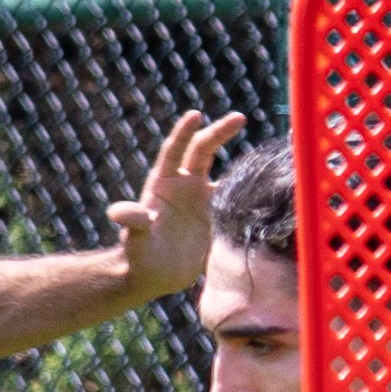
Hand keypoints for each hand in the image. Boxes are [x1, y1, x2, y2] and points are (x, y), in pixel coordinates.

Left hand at [106, 109, 251, 302]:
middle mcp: (185, 186)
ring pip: (226, 173)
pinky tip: (272, 186)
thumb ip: (132, 224)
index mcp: (163, 185)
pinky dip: (251, 192)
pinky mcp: (217, 218)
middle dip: (220, 132)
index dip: (184, 132)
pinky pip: (237, 199)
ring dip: (242, 162)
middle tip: (240, 117)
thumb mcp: (134, 240)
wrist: (154, 276)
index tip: (196, 115)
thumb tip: (118, 212)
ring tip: (265, 152)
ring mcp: (203, 200)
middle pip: (203, 151)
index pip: (175, 151)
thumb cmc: (139, 256)